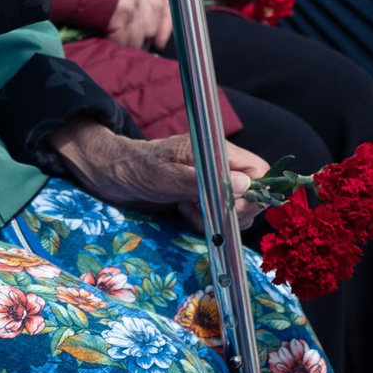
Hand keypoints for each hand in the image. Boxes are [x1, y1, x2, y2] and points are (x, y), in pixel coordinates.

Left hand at [48, 119, 265, 226]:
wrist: (113, 175)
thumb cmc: (136, 168)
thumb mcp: (164, 176)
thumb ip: (202, 180)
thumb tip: (243, 184)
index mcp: (217, 151)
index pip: (259, 170)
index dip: (253, 193)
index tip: (228, 206)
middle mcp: (221, 166)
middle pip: (254, 193)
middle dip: (234, 209)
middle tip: (203, 209)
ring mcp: (214, 182)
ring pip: (239, 207)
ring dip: (220, 217)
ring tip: (189, 210)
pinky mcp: (204, 198)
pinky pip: (222, 215)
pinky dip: (209, 221)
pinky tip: (186, 213)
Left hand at [83, 0, 171, 49]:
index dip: (166, 18)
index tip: (161, 38)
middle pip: (167, 2)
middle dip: (164, 26)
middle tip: (156, 47)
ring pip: (160, 4)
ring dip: (157, 23)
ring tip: (149, 44)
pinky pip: (150, 1)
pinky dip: (148, 17)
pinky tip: (141, 30)